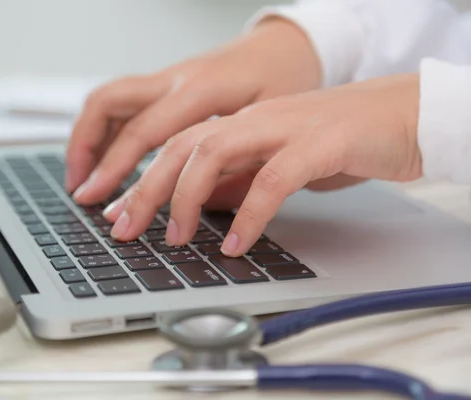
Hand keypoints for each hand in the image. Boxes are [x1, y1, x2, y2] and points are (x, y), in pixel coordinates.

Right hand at [66, 18, 320, 203]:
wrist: (288, 44)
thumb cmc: (286, 78)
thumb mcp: (271, 125)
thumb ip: (236, 165)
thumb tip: (200, 208)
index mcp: (199, 90)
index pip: (142, 132)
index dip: (115, 170)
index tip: (100, 202)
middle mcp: (174, 78)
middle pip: (108, 105)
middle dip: (85, 150)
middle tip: (81, 192)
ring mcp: (168, 76)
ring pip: (109, 99)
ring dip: (89, 137)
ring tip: (84, 178)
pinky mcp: (169, 81)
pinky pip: (125, 101)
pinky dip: (108, 130)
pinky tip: (109, 156)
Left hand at [103, 73, 421, 255]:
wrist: (402, 115)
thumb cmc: (339, 141)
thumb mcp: (275, 162)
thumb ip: (238, 179)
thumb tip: (200, 206)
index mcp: (241, 122)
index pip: (176, 146)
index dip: (141, 179)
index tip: (117, 212)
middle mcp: (253, 119)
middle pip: (181, 146)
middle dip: (145, 188)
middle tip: (123, 228)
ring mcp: (283, 127)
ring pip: (214, 151)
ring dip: (186, 196)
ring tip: (175, 237)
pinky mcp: (318, 143)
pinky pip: (273, 179)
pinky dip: (250, 213)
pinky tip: (237, 243)